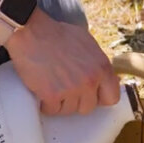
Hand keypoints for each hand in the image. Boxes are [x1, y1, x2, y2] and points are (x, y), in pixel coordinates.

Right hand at [4, 9, 119, 114]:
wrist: (31, 32)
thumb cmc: (58, 35)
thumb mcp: (88, 44)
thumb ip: (98, 64)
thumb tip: (106, 79)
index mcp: (102, 67)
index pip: (112, 98)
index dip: (99, 97)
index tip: (90, 94)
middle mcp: (90, 80)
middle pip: (88, 107)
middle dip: (77, 100)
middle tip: (65, 87)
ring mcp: (72, 89)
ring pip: (69, 110)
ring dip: (60, 102)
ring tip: (52, 85)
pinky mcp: (52, 95)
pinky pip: (51, 110)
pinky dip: (45, 104)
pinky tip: (42, 90)